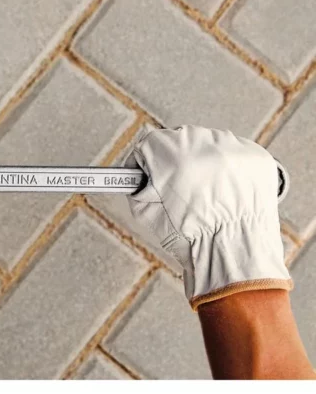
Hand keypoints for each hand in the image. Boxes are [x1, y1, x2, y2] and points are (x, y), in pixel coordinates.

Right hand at [127, 125, 290, 308]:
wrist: (231, 252)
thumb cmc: (190, 235)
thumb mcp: (145, 211)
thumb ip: (138, 186)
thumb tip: (137, 175)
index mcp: (172, 153)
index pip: (151, 143)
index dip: (146, 163)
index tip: (148, 175)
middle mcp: (203, 143)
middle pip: (181, 140)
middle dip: (176, 161)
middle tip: (178, 189)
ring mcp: (233, 148)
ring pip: (210, 146)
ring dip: (204, 163)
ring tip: (206, 194)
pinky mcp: (256, 158)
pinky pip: (236, 156)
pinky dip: (230, 170)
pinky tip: (225, 191)